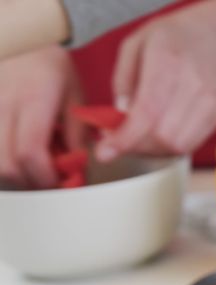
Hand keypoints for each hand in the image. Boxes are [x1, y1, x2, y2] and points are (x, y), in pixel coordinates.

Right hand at [0, 46, 83, 188]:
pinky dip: (1, 162)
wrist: (22, 40)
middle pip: (6, 165)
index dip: (44, 177)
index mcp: (34, 100)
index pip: (31, 152)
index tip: (60, 182)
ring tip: (32, 170)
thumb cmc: (51, 67)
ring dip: (13, 176)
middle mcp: (4, 104)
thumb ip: (76, 133)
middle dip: (29, 183)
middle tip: (48, 182)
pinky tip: (16, 156)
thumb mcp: (75, 96)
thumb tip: (77, 170)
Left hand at [96, 0, 215, 161]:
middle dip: (135, 145)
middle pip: (163, 135)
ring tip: (137, 135)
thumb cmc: (169, 39)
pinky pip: (190, 144)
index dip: (126, 138)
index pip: (148, 110)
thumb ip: (122, 80)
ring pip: (177, 145)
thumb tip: (121, 115)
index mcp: (168, 59)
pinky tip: (156, 133)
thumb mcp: (134, 45)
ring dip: (151, 148)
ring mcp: (210, 102)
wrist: (213, 36)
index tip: (105, 152)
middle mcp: (194, 83)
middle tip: (118, 137)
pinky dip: (168, 146)